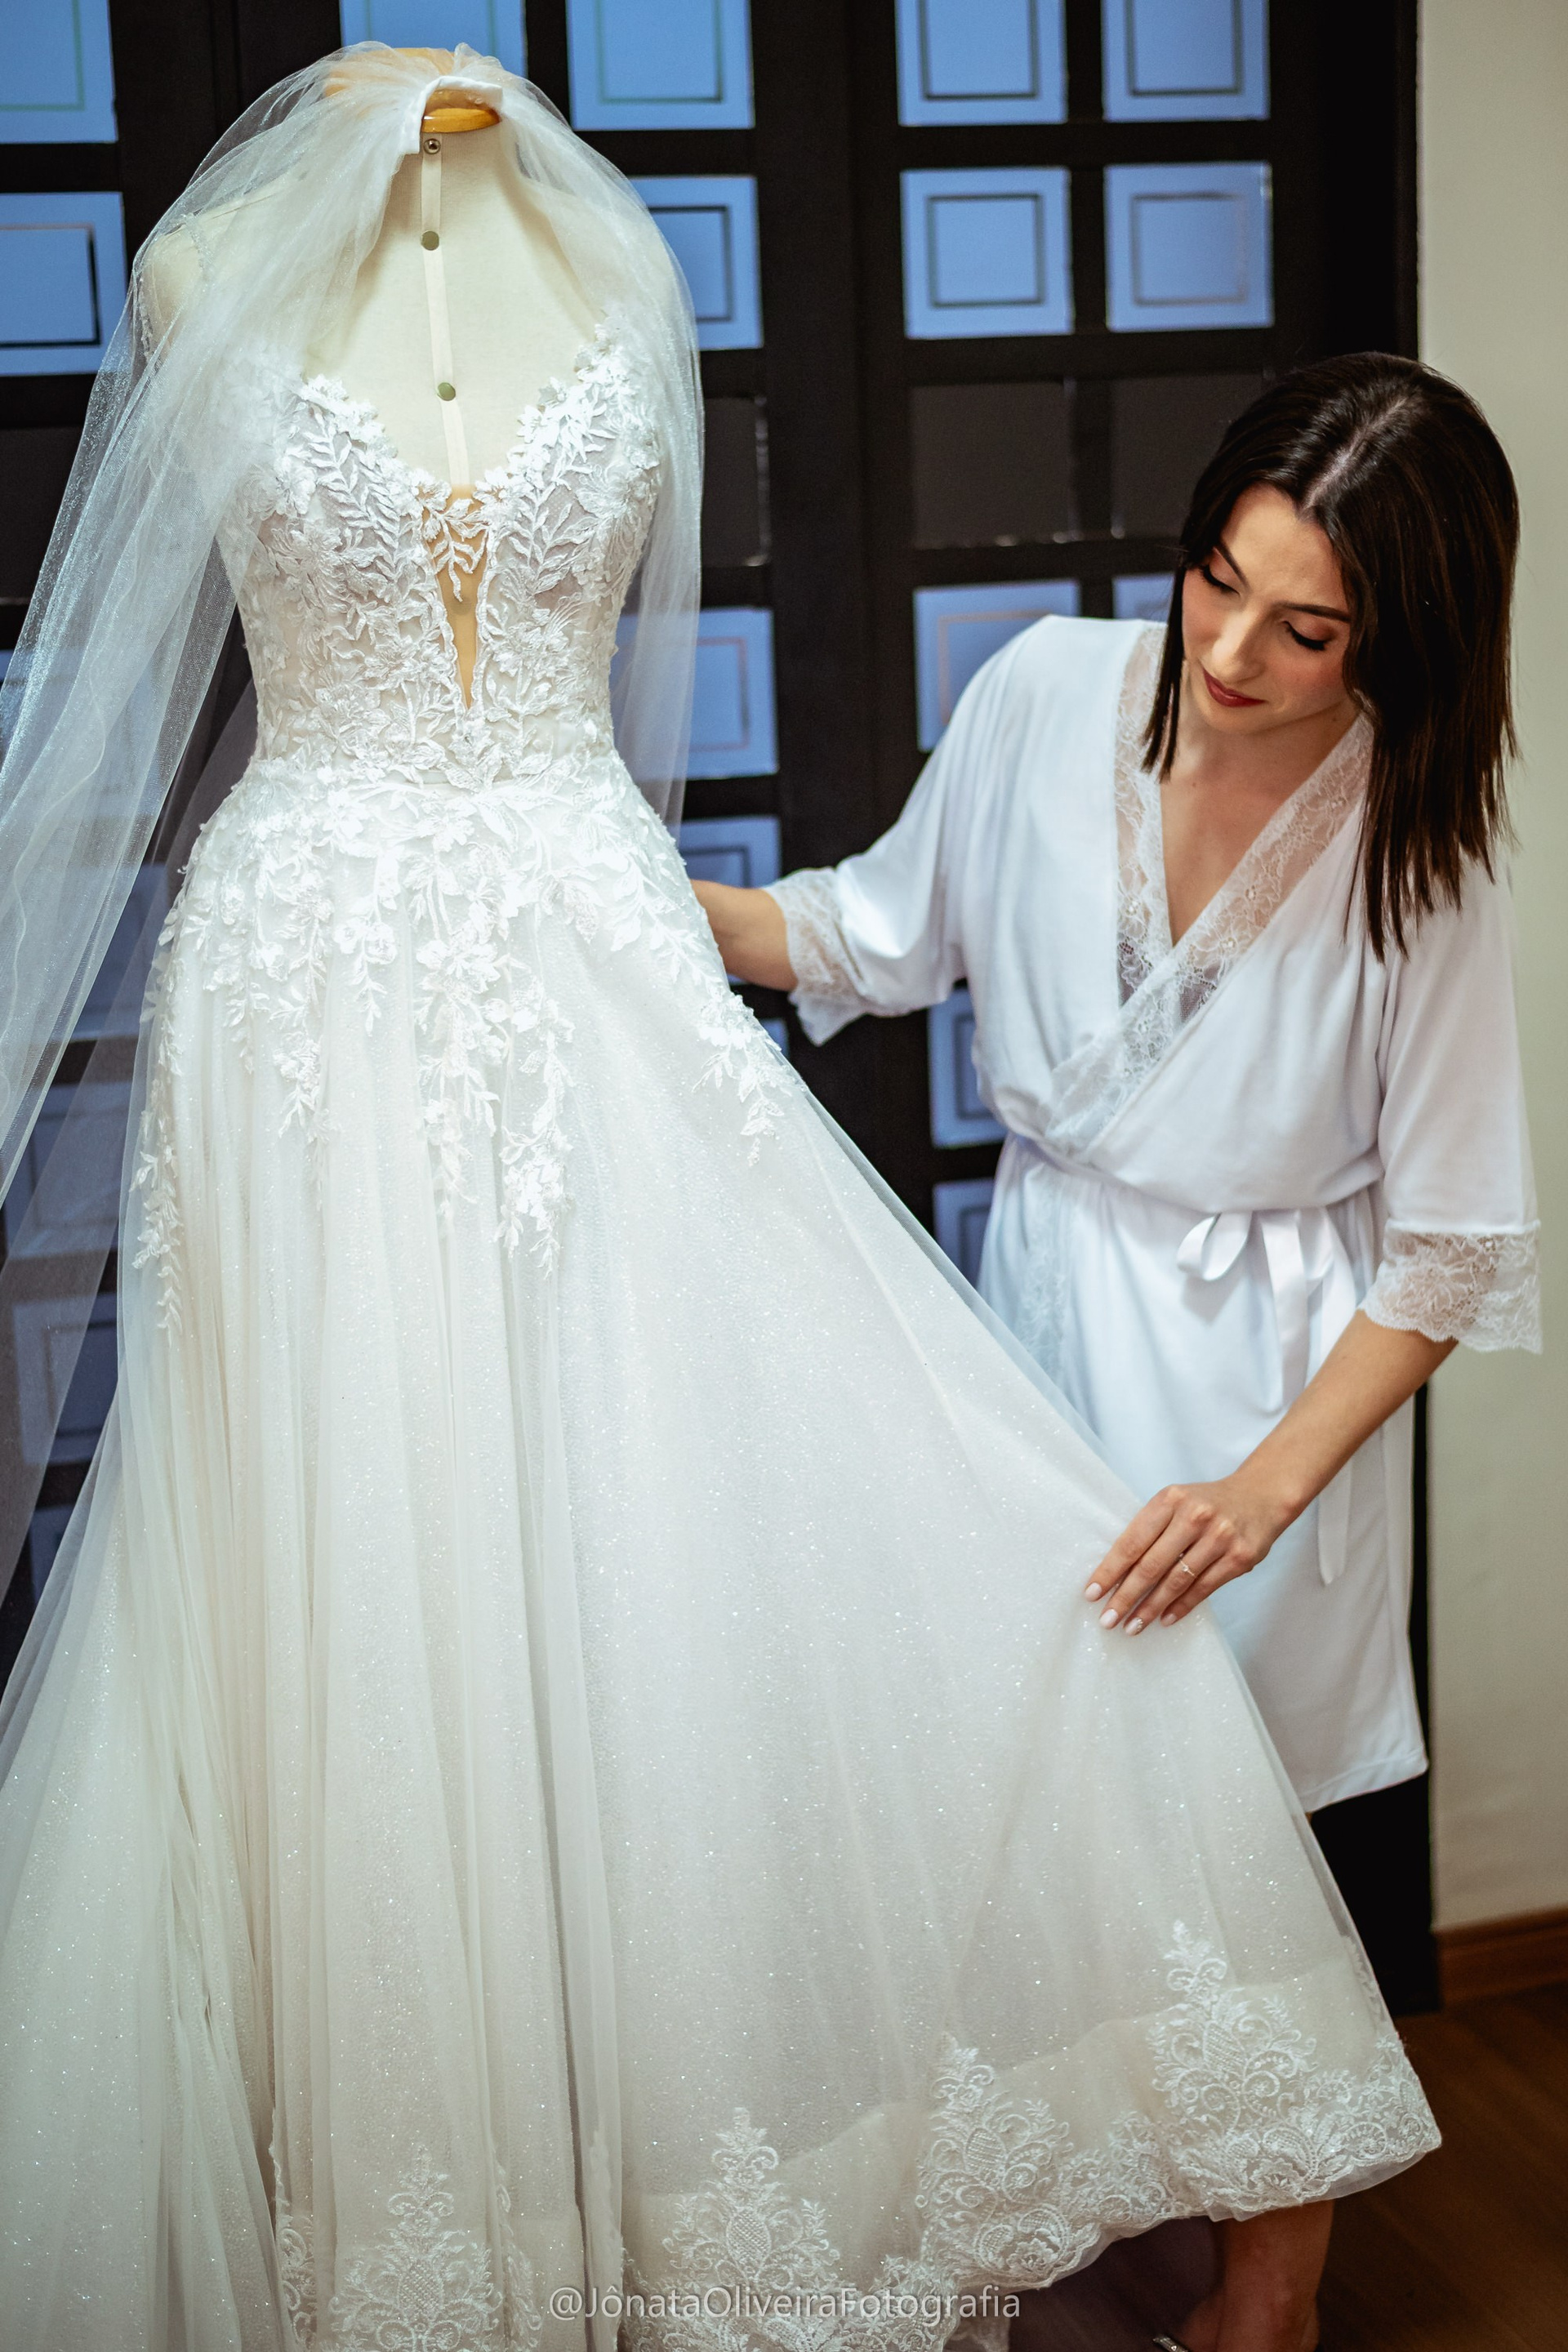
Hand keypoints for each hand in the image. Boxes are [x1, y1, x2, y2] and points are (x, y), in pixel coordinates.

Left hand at [1083, 1473, 1294, 1634]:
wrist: (1261, 1496)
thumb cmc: (1207, 1502)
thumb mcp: (1176, 1501)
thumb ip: (1152, 1529)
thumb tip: (1117, 1571)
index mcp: (1170, 1499)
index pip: (1132, 1541)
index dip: (1110, 1570)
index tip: (1092, 1593)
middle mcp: (1194, 1516)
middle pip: (1151, 1565)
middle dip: (1125, 1596)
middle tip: (1108, 1619)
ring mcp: (1219, 1538)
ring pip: (1176, 1581)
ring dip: (1150, 1608)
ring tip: (1132, 1625)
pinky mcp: (1239, 1558)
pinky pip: (1203, 1589)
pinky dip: (1181, 1607)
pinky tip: (1164, 1619)